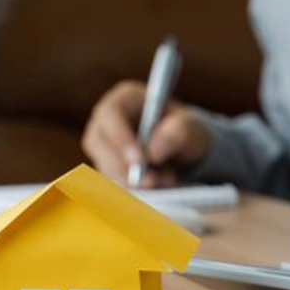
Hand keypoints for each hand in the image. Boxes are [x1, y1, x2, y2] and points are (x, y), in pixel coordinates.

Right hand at [82, 80, 210, 186]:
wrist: (184, 149)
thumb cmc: (185, 129)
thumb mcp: (190, 127)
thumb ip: (177, 133)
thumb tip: (154, 153)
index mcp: (124, 99)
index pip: (110, 114)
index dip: (120, 137)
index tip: (139, 159)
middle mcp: (106, 121)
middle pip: (99, 143)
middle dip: (124, 167)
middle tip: (151, 181)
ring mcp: (103, 146)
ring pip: (104, 167)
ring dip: (132, 181)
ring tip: (165, 181)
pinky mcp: (108, 168)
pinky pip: (112, 182)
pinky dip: (134, 190)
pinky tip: (157, 187)